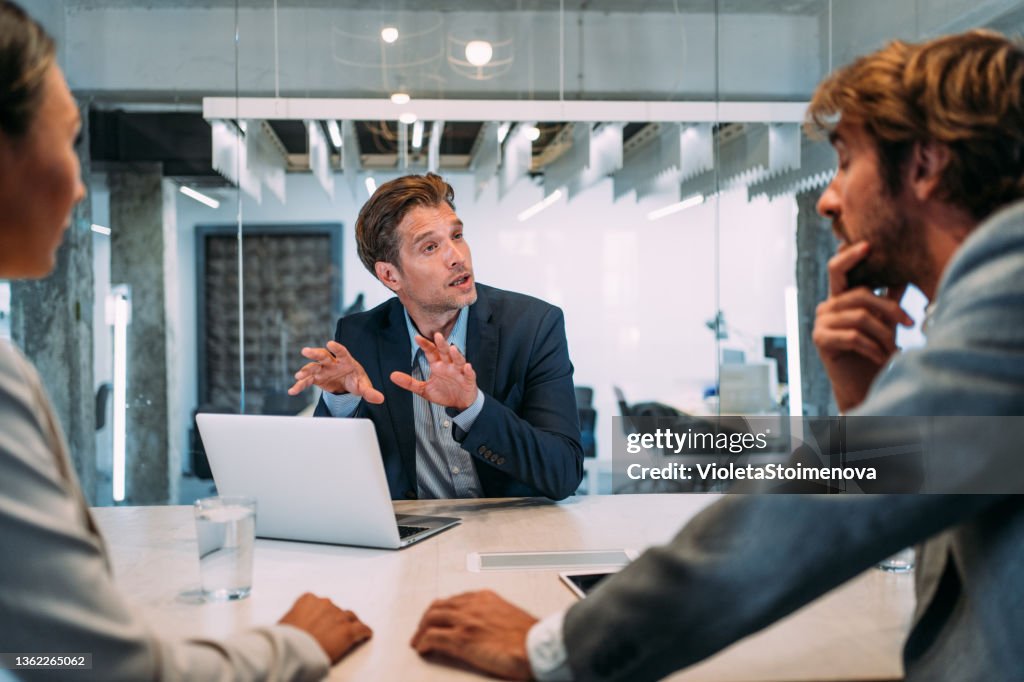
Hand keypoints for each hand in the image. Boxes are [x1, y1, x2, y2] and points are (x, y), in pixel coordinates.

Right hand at [278, 592, 371, 662]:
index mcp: (308, 599)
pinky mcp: (348, 631)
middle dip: (334, 620)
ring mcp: (338, 616)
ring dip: (349, 624)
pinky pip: (362, 629)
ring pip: (350, 618)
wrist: (292, 651)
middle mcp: (325, 604)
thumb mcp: (283, 624)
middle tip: (332, 631)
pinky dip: (364, 633)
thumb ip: (294, 618)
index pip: (319, 602)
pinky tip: (365, 635)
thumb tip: (292, 626)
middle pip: (336, 610)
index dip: (321, 614)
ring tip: (350, 631)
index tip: (321, 620)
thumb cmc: (284, 640)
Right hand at [288, 340, 384, 403]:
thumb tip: (380, 399)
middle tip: (306, 351)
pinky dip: (300, 385)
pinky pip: (307, 381)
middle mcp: (332, 363)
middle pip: (323, 355)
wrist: (347, 385)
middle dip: (315, 353)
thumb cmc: (356, 381)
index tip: (330, 343)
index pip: (341, 352)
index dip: (337, 348)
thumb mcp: (364, 386)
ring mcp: (323, 369)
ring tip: (298, 375)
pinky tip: (293, 391)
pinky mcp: (317, 378)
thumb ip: (370, 392)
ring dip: (305, 370)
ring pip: (312, 367)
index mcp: (345, 360)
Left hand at [390, 333, 478, 410]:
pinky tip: (467, 367)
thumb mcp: (423, 389)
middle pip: (445, 352)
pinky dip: (468, 371)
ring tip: (452, 349)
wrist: (460, 404)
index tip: (417, 338)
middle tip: (437, 336)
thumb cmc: (444, 393)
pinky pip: (469, 374)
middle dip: (441, 344)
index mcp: (438, 366)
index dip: (425, 345)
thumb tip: (392, 376)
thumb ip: (409, 383)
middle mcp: (448, 366)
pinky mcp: (468, 381)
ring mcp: (459, 372)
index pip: (431, 352)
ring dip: (456, 355)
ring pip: (458, 361)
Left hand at [411, 590, 536, 679]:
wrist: (537, 647)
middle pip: (439, 606)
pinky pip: (432, 638)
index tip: (440, 616)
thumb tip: (490, 626)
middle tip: (423, 628)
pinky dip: (423, 643)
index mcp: (486, 597)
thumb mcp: (510, 616)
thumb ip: (495, 615)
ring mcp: (465, 621)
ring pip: (431, 618)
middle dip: (428, 617)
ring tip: (418, 639)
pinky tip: (422, 649)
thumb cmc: (530, 637)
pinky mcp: (461, 639)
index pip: (456, 598)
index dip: (443, 609)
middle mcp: (473, 605)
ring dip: (421, 629)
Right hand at [812, 241, 913, 411]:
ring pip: (859, 317)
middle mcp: (827, 306)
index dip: (850, 255)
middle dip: (890, 308)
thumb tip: (904, 274)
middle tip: (910, 323)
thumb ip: (889, 298)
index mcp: (840, 297)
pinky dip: (872, 348)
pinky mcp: (821, 340)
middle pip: (859, 294)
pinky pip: (852, 336)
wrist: (862, 382)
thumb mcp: (885, 321)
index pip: (838, 269)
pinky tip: (882, 357)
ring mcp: (821, 322)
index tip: (869, 245)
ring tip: (896, 348)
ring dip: (884, 335)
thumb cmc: (875, 350)